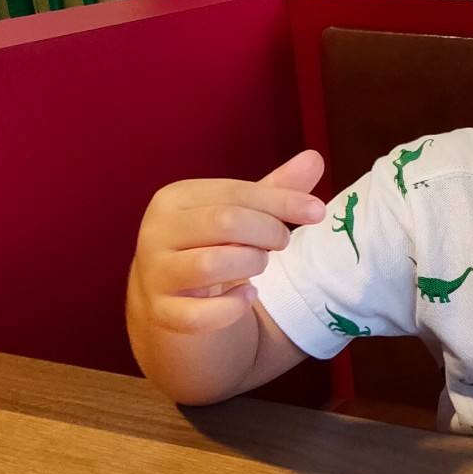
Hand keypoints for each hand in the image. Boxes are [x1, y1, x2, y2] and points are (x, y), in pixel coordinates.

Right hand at [131, 151, 324, 336]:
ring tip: (259, 262)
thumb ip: (275, 190)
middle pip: (225, 222)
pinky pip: (200, 314)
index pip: (234, 192)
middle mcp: (156, 232)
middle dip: (267, 231)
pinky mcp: (161, 313)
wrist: (170, 303)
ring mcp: (155, 274)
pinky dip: (232, 307)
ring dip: (250, 263)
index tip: (317, 211)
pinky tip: (248, 294)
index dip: (282, 201)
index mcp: (174, 199)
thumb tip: (314, 158)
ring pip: (210, 264)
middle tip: (281, 242)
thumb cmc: (211, 248)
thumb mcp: (241, 216)